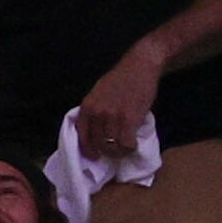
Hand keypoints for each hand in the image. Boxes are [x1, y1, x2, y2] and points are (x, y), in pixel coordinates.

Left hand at [72, 44, 161, 165]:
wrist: (139, 67)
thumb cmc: (121, 79)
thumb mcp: (99, 93)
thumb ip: (95, 111)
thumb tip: (96, 132)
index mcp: (87, 106)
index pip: (82, 135)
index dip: (87, 149)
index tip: (94, 155)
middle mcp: (97, 113)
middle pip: (97, 143)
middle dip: (106, 152)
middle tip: (116, 151)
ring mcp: (112, 116)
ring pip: (112, 146)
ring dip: (120, 151)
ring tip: (126, 148)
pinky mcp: (129, 119)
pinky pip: (126, 143)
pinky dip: (130, 148)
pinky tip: (133, 144)